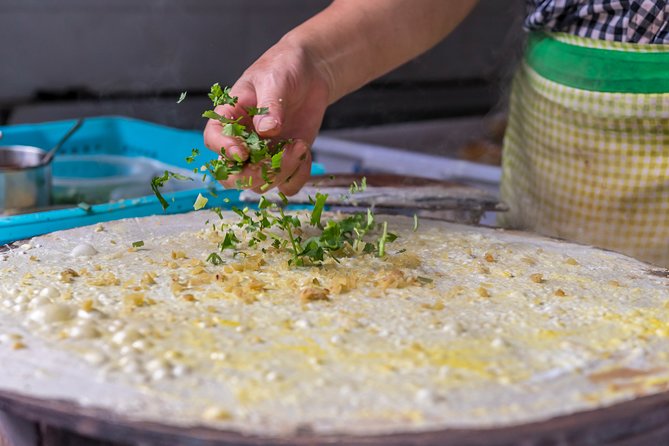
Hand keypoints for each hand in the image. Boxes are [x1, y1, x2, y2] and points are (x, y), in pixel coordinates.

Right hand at [204, 39, 330, 195]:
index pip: (213, 139)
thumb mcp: (274, 79)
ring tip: (300, 146)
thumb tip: (266, 130)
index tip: (242, 152)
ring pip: (261, 184)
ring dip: (281, 172)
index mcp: (229, 117)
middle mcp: (242, 141)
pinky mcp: (285, 161)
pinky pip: (286, 184)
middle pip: (232, 175)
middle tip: (275, 160)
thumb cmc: (283, 68)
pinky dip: (297, 177)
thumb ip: (269, 105)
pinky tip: (304, 153)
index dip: (223, 150)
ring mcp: (264, 155)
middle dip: (253, 175)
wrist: (310, 74)